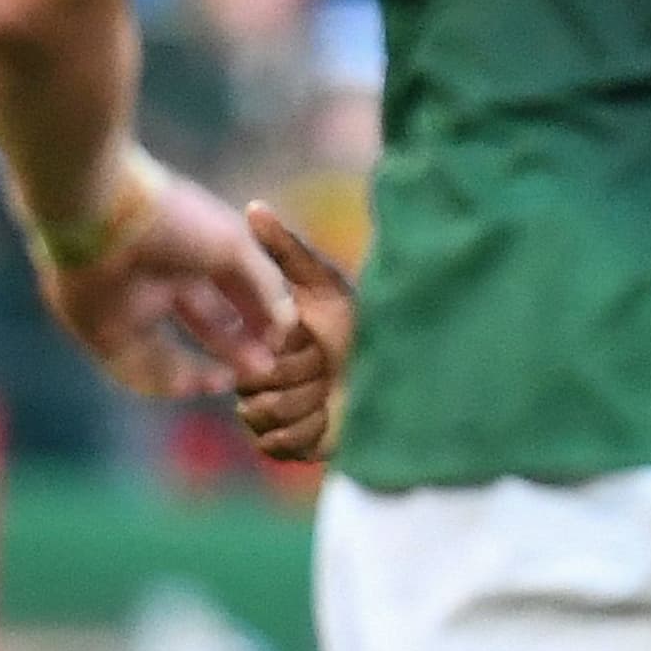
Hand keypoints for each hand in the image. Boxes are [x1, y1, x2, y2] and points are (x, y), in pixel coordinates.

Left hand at [30, 155, 293, 400]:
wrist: (102, 215)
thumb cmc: (176, 221)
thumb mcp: (236, 247)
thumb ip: (266, 285)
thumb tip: (289, 322)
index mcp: (194, 253)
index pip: (234, 292)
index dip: (260, 315)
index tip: (282, 337)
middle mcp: (163, 282)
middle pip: (205, 324)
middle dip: (237, 346)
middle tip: (265, 367)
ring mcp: (131, 308)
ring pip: (171, 351)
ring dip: (203, 369)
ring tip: (232, 380)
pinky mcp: (101, 332)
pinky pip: (134, 367)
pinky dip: (163, 382)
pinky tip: (194, 385)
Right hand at [232, 205, 357, 462]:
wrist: (399, 375)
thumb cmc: (362, 329)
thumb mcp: (324, 287)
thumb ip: (286, 249)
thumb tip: (253, 205)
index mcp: (260, 347)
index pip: (251, 359)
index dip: (291, 353)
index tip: (314, 341)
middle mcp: (258, 382)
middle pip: (254, 393)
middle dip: (302, 381)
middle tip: (328, 371)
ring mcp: (270, 416)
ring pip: (266, 419)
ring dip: (308, 406)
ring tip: (332, 394)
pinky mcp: (286, 446)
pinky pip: (277, 445)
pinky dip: (309, 431)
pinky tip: (330, 420)